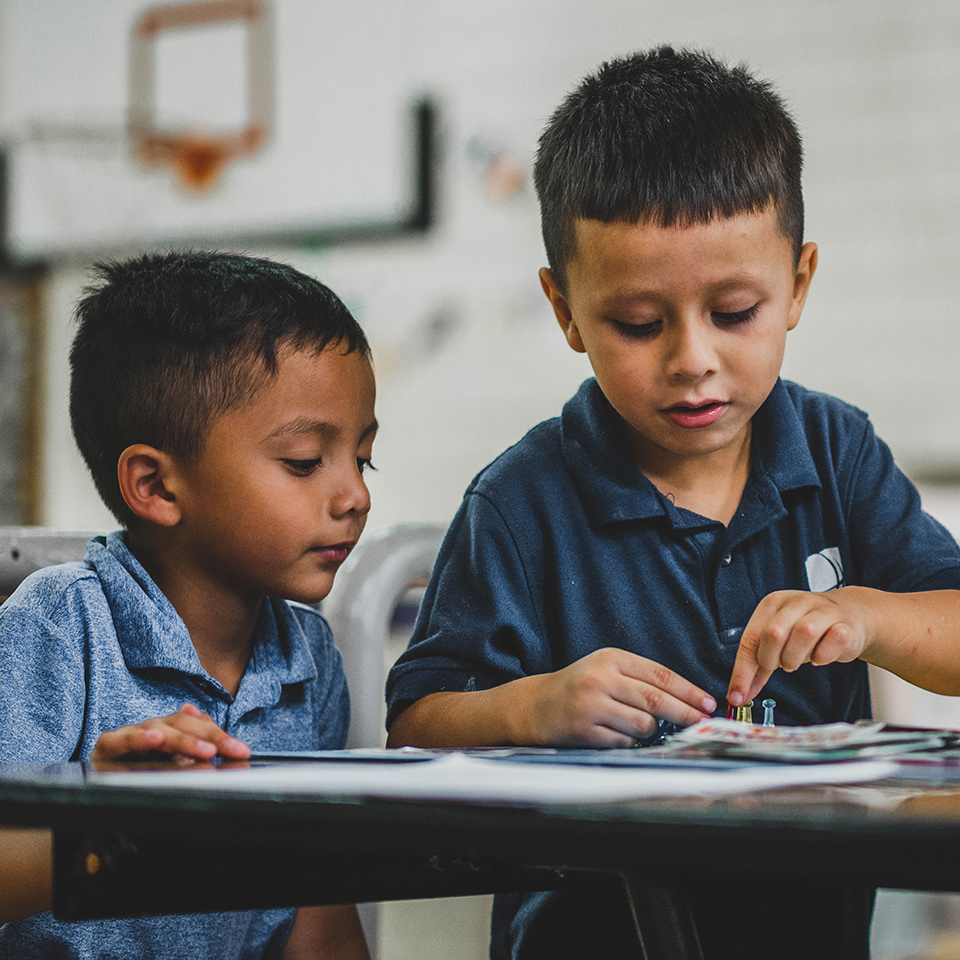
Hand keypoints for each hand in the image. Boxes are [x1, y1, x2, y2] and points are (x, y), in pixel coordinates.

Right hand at [90, 703, 251, 763]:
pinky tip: (155, 739)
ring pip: (158, 731)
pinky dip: (138, 739)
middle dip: (209, 738)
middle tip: (230, 752)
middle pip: (182, 725)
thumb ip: (198, 749)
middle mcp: (150, 728)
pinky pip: (120, 741)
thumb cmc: (138, 770)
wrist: (95, 777)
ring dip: (183, 741)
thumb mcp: (174, 764)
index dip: (220, 736)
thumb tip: (227, 743)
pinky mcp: (105, 748)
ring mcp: (128, 736)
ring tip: (204, 749)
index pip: (198, 725)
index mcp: (169, 729)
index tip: (243, 752)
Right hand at [524, 648, 715, 746]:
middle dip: (685, 713)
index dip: (688, 691)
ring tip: (640, 727)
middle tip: (702, 722)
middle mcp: (600, 679)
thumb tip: (687, 701)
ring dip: (651, 731)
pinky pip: (624, 741)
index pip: (660, 675)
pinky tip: (618, 735)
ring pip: (643, 724)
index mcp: (610, 658)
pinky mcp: (585, 730)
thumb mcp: (606, 669)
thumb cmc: (579, 687)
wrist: (536, 705)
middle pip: (655, 700)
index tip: (707, 703)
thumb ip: (640, 679)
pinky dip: (629, 742)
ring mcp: (591, 705)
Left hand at [727, 588, 869, 705]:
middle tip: (780, 665)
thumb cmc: (807, 630)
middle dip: (772, 660)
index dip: (742, 671)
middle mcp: (795, 603)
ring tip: (798, 660)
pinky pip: (832, 642)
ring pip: (803, 634)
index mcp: (772, 604)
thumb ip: (757, 666)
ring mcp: (822, 611)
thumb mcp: (778, 642)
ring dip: (796, 658)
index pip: (750, 639)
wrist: (850, 616)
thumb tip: (739, 695)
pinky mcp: (845, 624)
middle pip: (773, 634)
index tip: (737, 696)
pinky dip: (823, 656)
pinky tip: (820, 655)